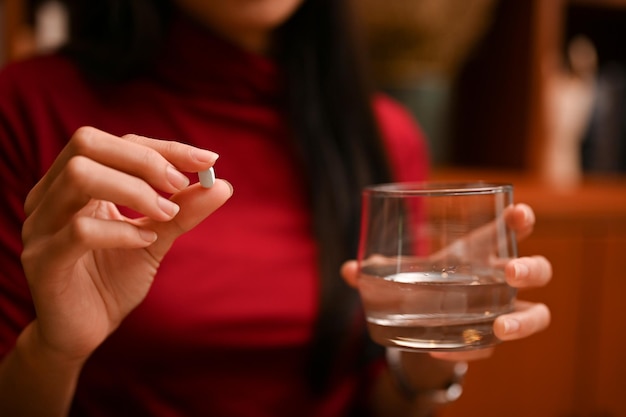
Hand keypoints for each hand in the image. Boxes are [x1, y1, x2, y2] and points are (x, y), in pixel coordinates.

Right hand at [20, 126, 232, 362]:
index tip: (207, 161)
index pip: (117, 142)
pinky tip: (145, 241)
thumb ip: (183, 210)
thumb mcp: (155, 238)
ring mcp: (40, 226)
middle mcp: (49, 196)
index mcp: (73, 183)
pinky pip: (80, 230)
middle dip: (145, 160)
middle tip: (180, 185)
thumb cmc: (114, 279)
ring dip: (136, 190)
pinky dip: (122, 230)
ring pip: (80, 176)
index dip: (164, 147)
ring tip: (166, 214)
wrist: (85, 331)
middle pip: (87, 143)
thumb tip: (221, 184)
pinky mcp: (42, 262)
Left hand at [341, 203, 551, 361]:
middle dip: (530, 268)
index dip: (521, 219)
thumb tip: (349, 269)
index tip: (518, 212)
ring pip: (537, 313)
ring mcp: (503, 310)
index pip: (513, 229)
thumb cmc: (427, 282)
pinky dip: (470, 351)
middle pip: (539, 270)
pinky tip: (442, 352)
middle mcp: (501, 279)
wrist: (427, 320)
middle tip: (509, 272)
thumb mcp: (408, 271)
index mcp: (482, 250)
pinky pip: (491, 348)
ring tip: (501, 325)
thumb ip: (379, 270)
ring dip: (524, 320)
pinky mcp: (488, 339)